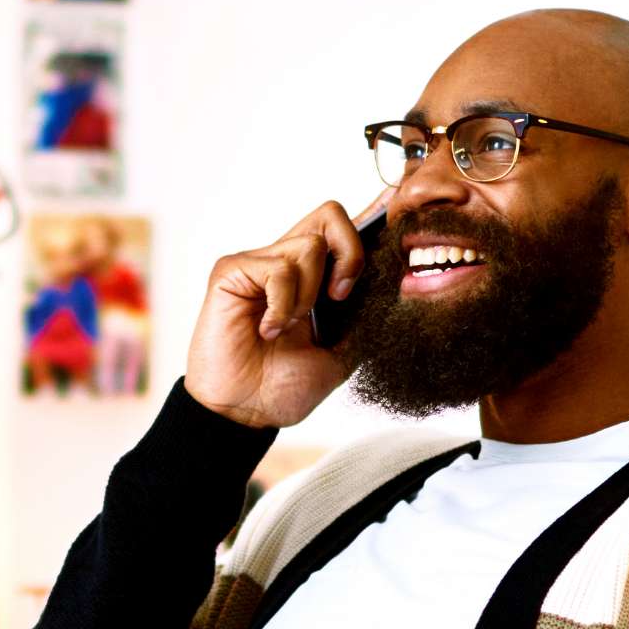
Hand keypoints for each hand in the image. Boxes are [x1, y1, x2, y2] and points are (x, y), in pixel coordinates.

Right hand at [183, 193, 387, 427]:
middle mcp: (285, 262)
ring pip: (309, 246)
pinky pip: (277, 269)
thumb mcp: (342, 353)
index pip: (342, 230)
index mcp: (313, 278)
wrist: (245, 413)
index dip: (369, 224)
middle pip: (331, 215)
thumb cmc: (283, 387)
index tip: (384, 241)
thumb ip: (362, 318)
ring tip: (288, 328)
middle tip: (339, 298)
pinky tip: (267, 330)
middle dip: (350, 254)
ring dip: (308, 296)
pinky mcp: (232, 271)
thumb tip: (395, 285)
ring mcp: (258, 263)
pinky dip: (282, 306)